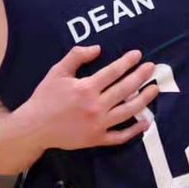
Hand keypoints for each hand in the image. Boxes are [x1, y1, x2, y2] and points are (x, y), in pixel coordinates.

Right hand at [25, 44, 159, 149]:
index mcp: (85, 88)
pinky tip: (146, 121)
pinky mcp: (97, 139)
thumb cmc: (45, 97)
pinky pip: (120, 136)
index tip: (138, 55)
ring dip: (144, 99)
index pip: (113, 72)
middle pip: (125, 89)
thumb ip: (76, 57)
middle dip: (141, 76)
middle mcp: (95, 106)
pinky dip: (135, 130)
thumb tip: (97, 48)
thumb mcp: (57, 72)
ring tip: (154, 89)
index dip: (127, 62)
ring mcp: (98, 124)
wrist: (34, 127)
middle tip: (152, 68)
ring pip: (128, 111)